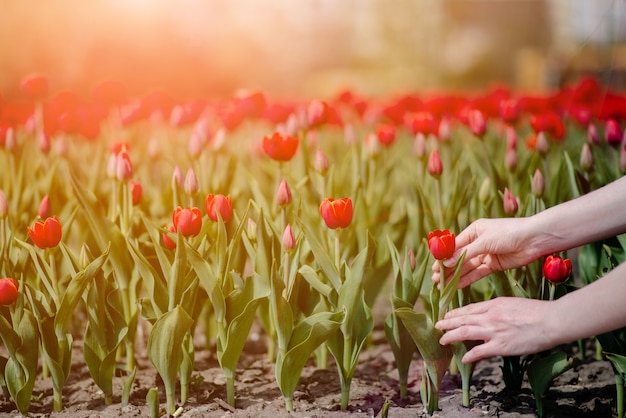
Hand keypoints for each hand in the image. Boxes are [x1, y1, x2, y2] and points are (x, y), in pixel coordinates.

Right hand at [432, 218, 539, 287]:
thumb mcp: (485, 241)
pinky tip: (456, 286)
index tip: (435, 267)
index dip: (444, 257)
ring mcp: (486, 254)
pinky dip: (467, 279)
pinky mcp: (494, 265)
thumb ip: (465, 253)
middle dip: (448, 268)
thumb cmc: (509, 233)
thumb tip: (447, 263)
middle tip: (435, 279)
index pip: (454, 245)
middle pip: (459, 258)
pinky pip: (477, 273)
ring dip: (455, 276)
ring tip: (442, 285)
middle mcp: (478, 242)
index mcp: (474, 230)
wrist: (535, 239)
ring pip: (467, 267)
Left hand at [435, 297, 555, 362]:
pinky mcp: (501, 346)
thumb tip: (489, 313)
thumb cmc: (538, 311)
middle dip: (448, 322)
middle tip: (437, 325)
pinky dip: (470, 355)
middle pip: (463, 319)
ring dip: (451, 336)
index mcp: (495, 304)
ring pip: (465, 332)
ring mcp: (494, 331)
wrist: (551, 320)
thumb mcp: (513, 303)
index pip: (470, 308)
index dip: (456, 313)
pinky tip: (463, 358)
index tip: (448, 315)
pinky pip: (480, 351)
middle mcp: (491, 316)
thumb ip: (499, 308)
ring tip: (442, 339)